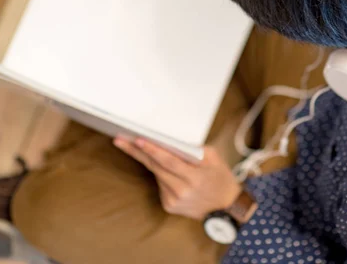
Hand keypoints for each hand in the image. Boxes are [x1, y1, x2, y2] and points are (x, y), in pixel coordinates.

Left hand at [114, 137, 240, 220]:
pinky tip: (167, 171)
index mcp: (195, 177)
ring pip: (157, 174)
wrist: (226, 207)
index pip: (168, 161)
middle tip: (119, 140)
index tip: (138, 140)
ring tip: (136, 146)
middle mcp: (182, 191)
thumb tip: (171, 141)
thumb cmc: (220, 178)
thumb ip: (193, 149)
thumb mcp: (214, 158)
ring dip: (149, 161)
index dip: (152, 150)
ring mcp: (174, 200)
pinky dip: (161, 174)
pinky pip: (160, 184)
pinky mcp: (169, 206)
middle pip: (155, 167)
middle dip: (136, 152)